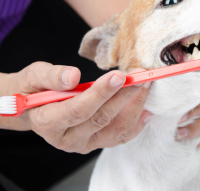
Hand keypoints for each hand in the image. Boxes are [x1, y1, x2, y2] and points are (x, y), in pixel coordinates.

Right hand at [0, 62, 152, 153]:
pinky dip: (137, 123)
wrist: (33, 109)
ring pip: (116, 130)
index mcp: (48, 122)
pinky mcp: (97, 143)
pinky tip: (147, 108)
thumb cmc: (33, 89)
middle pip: (101, 119)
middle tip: (140, 76)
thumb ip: (50, 76)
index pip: (78, 110)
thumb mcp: (33, 76)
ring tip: (146, 86)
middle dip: (124, 95)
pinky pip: (121, 137)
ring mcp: (85, 144)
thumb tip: (73, 77)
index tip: (119, 76)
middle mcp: (68, 139)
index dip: (100, 94)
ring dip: (135, 107)